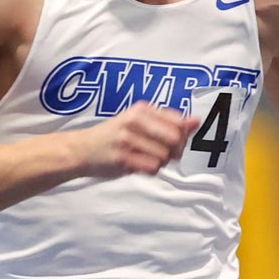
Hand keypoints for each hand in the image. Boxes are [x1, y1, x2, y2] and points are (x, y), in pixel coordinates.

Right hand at [75, 103, 195, 176]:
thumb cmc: (116, 135)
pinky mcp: (122, 159)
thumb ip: (169, 121)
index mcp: (142, 109)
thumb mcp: (141, 121)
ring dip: (160, 162)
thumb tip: (196, 121)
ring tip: (145, 157)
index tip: (172, 140)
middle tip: (161, 152)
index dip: (182, 136)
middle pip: (175, 140)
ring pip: (165, 156)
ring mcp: (128, 140)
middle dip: (174, 150)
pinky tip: (139, 164)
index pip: (179, 123)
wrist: (82, 149)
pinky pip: (152, 168)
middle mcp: (135, 121)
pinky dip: (150, 170)